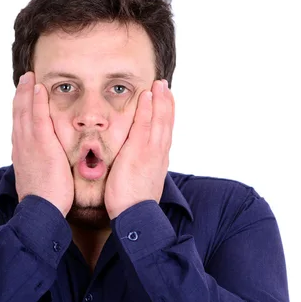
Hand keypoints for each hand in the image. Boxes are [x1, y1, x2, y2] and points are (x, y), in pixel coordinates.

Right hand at [11, 71, 73, 216]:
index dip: (20, 108)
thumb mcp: (39, 178)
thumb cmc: (44, 199)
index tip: (23, 96)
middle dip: (21, 94)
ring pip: (25, 112)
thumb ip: (40, 166)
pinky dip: (37, 101)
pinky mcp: (41, 145)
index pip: (19, 125)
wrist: (41, 210)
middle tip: (24, 78)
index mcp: (21, 153)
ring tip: (29, 76)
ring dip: (27, 91)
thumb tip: (45, 164)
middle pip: (18, 113)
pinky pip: (39, 117)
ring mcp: (29, 144)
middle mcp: (21, 145)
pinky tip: (39, 88)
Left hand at [104, 79, 174, 219]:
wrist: (136, 216)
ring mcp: (151, 151)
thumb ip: (140, 172)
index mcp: (159, 161)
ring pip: (159, 120)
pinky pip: (144, 125)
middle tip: (165, 86)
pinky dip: (147, 109)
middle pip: (166, 123)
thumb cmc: (134, 205)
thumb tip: (136, 169)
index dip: (166, 116)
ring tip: (159, 84)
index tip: (166, 102)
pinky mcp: (139, 151)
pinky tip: (147, 95)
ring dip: (160, 100)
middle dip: (166, 103)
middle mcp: (159, 154)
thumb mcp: (142, 185)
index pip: (165, 133)